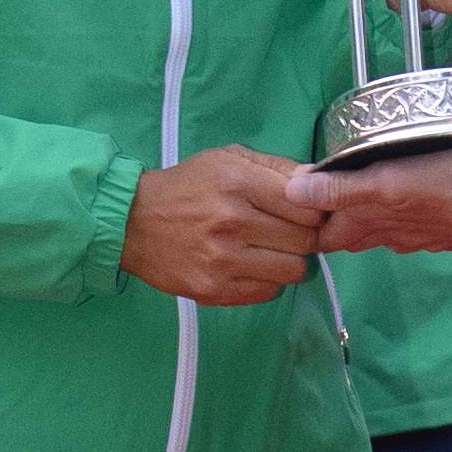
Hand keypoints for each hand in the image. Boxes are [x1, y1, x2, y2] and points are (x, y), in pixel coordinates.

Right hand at [122, 144, 320, 304]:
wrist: (133, 222)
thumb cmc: (187, 186)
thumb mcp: (227, 159)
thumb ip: (276, 167)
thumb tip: (318, 179)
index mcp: (239, 182)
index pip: (307, 206)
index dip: (315, 212)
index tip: (307, 214)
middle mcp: (233, 221)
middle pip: (306, 240)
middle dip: (306, 237)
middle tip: (290, 234)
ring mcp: (222, 260)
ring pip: (293, 271)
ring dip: (290, 262)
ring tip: (272, 251)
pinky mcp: (213, 289)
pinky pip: (268, 292)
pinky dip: (269, 281)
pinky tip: (254, 267)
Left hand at [286, 149, 451, 254]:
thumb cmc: (448, 184)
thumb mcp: (388, 181)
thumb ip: (340, 189)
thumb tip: (292, 192)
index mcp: (370, 223)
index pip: (325, 234)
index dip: (310, 220)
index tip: (299, 199)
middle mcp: (391, 236)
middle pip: (350, 235)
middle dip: (334, 221)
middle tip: (324, 193)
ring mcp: (420, 237)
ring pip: (382, 233)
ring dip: (368, 220)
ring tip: (361, 196)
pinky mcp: (445, 231)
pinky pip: (413, 230)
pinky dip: (402, 221)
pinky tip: (411, 205)